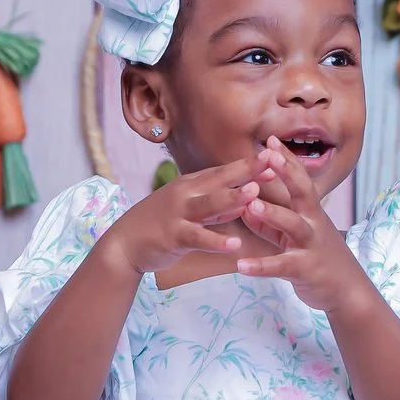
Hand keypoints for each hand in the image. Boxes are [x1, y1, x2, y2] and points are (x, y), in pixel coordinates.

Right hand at [96, 159, 260, 278]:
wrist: (126, 243)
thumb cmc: (163, 225)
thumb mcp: (191, 209)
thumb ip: (218, 204)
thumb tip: (247, 195)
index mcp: (192, 184)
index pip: (224, 171)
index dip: (249, 164)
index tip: (274, 154)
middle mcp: (185, 194)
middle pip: (219, 181)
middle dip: (246, 172)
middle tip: (272, 163)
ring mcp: (178, 214)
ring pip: (208, 205)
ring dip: (231, 199)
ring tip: (254, 195)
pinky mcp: (173, 236)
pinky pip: (198, 237)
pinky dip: (216, 240)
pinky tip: (234, 244)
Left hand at [234, 139, 374, 312]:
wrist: (347, 291)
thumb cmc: (318, 259)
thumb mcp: (292, 238)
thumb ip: (269, 223)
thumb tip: (245, 207)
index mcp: (311, 212)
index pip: (299, 179)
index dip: (286, 160)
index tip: (271, 141)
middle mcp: (313, 223)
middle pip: (302, 192)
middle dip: (285, 172)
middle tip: (266, 156)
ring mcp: (311, 245)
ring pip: (293, 225)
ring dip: (272, 213)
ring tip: (251, 205)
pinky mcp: (305, 270)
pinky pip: (281, 266)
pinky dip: (261, 266)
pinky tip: (241, 266)